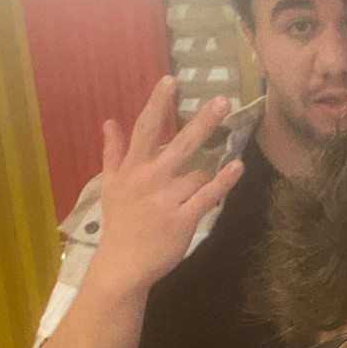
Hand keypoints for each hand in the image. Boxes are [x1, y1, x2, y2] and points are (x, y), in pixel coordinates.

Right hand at [90, 76, 242, 294]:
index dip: (157, 104)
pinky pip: (207, 196)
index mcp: (132, 169)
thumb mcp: (109, 186)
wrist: (121, 267)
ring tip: (188, 191)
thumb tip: (109, 121)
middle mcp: (150, 180)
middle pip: (179, 144)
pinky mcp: (183, 220)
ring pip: (197, 173)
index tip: (171, 80)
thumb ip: (113, 152)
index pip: (145, 129)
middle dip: (202, 121)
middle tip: (223, 100)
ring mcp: (167, 200)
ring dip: (203, 175)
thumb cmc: (119, 224)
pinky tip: (237, 167)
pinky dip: (223, 182)